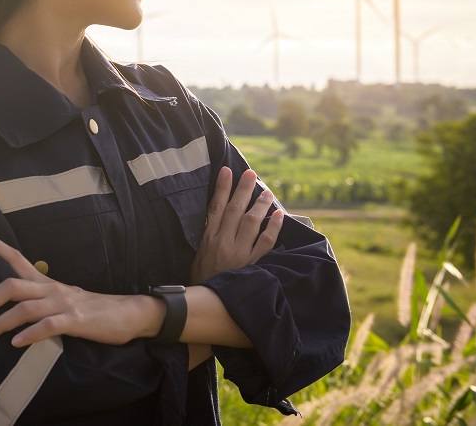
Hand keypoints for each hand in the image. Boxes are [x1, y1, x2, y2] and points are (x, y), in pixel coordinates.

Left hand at [0, 224, 157, 346]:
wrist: (126, 314)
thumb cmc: (90, 309)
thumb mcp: (61, 299)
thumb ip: (39, 300)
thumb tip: (13, 310)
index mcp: (45, 282)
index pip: (15, 257)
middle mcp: (50, 288)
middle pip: (11, 285)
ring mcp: (63, 303)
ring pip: (24, 308)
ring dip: (1, 322)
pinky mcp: (75, 320)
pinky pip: (47, 326)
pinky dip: (29, 334)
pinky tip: (17, 343)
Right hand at [189, 167, 283, 284]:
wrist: (207, 305)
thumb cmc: (200, 281)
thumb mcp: (196, 256)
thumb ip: (206, 238)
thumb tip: (213, 218)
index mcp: (208, 238)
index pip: (215, 206)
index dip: (221, 187)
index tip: (226, 171)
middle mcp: (223, 242)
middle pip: (235, 209)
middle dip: (243, 189)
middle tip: (251, 173)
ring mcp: (239, 253)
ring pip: (251, 222)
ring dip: (260, 204)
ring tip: (267, 191)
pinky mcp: (252, 264)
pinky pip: (266, 243)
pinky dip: (273, 228)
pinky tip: (279, 215)